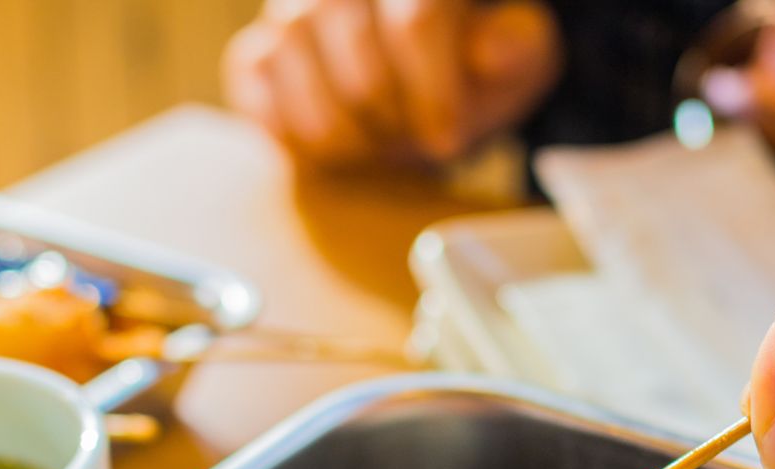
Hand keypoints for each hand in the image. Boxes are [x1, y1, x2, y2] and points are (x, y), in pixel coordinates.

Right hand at [222, 0, 562, 165]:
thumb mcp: (521, 60)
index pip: (417, 17)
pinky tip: (332, 145)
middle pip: (350, 45)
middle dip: (386, 114)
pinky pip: (253, 77)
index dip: (431, 90)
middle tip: (411, 146)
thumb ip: (517, 49)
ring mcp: (292, 5)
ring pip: (291, 53)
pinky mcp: (257, 48)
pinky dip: (289, 125)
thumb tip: (494, 48)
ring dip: (337, 125)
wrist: (426, 89)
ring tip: (373, 148)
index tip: (447, 140)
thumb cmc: (474, 70)